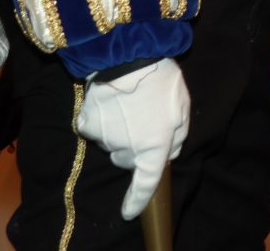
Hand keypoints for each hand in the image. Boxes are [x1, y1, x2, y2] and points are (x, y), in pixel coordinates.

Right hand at [76, 58, 190, 219]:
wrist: (129, 57)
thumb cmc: (162, 81)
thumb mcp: (183, 107)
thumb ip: (178, 135)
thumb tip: (168, 153)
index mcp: (153, 147)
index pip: (145, 183)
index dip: (137, 200)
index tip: (128, 211)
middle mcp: (126, 149)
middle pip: (128, 159)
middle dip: (136, 148)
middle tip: (144, 120)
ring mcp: (103, 138)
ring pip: (112, 145)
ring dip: (121, 133)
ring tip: (130, 105)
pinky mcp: (86, 124)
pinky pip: (95, 130)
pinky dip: (102, 122)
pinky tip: (112, 102)